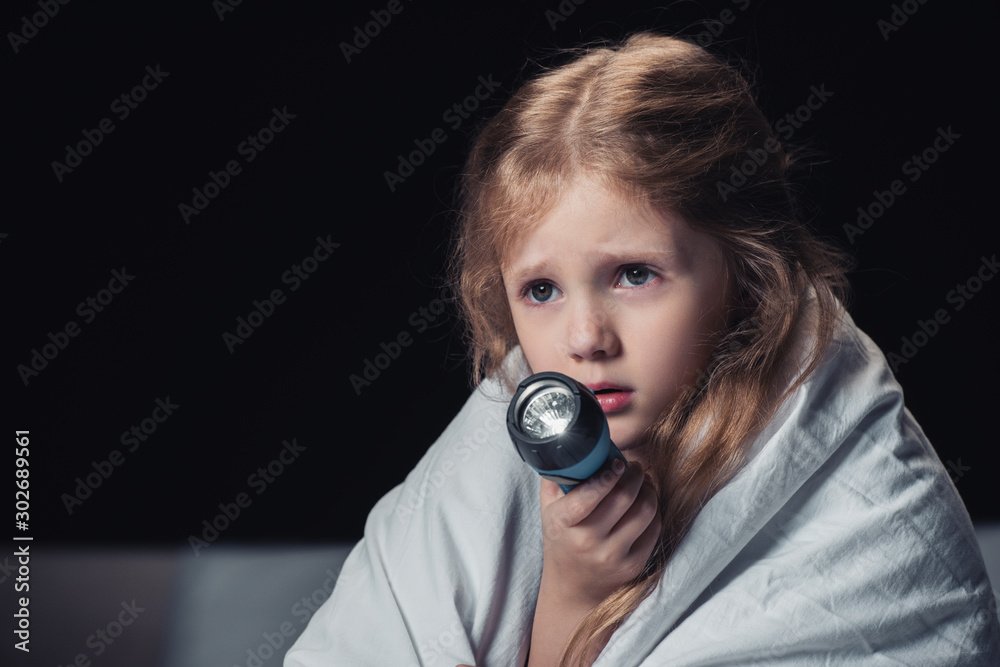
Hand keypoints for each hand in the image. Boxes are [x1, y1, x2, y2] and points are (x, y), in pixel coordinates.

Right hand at [538, 459, 660, 608]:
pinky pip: (654, 528)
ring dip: (648, 489)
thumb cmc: (562, 540)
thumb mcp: (549, 510)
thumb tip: (571, 446)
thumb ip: (557, 478)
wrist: (574, 588)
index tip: (617, 463)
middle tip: (634, 466)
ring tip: (643, 481)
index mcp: (563, 524)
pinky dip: (654, 509)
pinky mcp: (633, 565)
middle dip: (634, 474)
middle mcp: (587, 542)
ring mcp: (612, 556)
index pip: (587, 497)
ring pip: (645, 511)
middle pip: (623, 498)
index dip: (607, 476)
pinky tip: (646, 501)